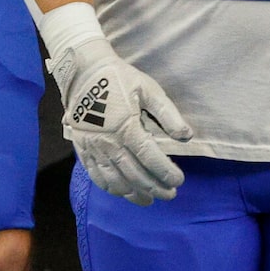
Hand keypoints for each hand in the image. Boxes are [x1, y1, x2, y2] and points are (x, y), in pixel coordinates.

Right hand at [51, 37, 194, 204]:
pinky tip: (123, 192)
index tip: (179, 180)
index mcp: (126, 127)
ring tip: (150, 199)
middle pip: (134, 175)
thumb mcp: (148, 89)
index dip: (166, 172)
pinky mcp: (82, 149)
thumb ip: (168, 114)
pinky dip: (111, 188)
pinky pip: (96, 176)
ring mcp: (93, 148)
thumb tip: (187, 136)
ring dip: (134, 194)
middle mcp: (108, 143)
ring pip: (115, 181)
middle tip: (171, 194)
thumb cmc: (119, 78)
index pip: (150, 158)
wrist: (83, 72)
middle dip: (155, 187)